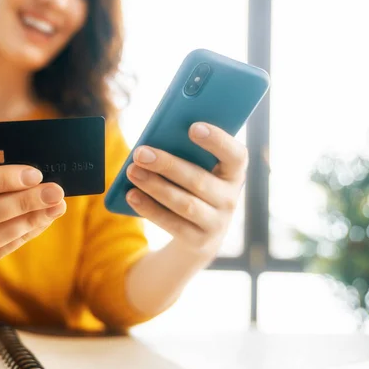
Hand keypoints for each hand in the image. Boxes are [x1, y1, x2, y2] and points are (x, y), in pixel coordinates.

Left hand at [125, 122, 247, 255]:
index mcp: (234, 173)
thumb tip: (155, 142)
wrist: (199, 234)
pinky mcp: (198, 241)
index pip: (236, 155)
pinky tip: (131, 195)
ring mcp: (217, 223)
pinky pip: (172, 224)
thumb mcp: (197, 170)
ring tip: (132, 171)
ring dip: (155, 186)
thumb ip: (186, 154)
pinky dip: (150, 208)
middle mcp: (230, 199)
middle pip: (199, 181)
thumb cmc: (193, 187)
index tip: (193, 127)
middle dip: (167, 165)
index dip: (218, 140)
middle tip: (140, 153)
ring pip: (184, 204)